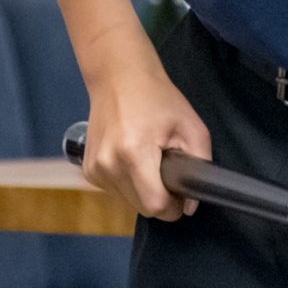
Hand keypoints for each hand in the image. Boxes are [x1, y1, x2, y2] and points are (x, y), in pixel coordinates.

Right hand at [82, 59, 211, 220]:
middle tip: (169, 174)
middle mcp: (108, 165)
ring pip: (128, 202)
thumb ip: (199, 165)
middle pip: (142, 208)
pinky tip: (134, 160)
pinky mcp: (88, 171)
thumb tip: (191, 205)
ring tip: (151, 162)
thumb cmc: (159, 99)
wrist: (119, 79)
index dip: (174, 206)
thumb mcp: (192, 126)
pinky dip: (128, 184)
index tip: (182, 194)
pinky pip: (115, 192)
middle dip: (161, 199)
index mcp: (134, 153)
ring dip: (143, 191)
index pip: (155, 205)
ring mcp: (94, 169)